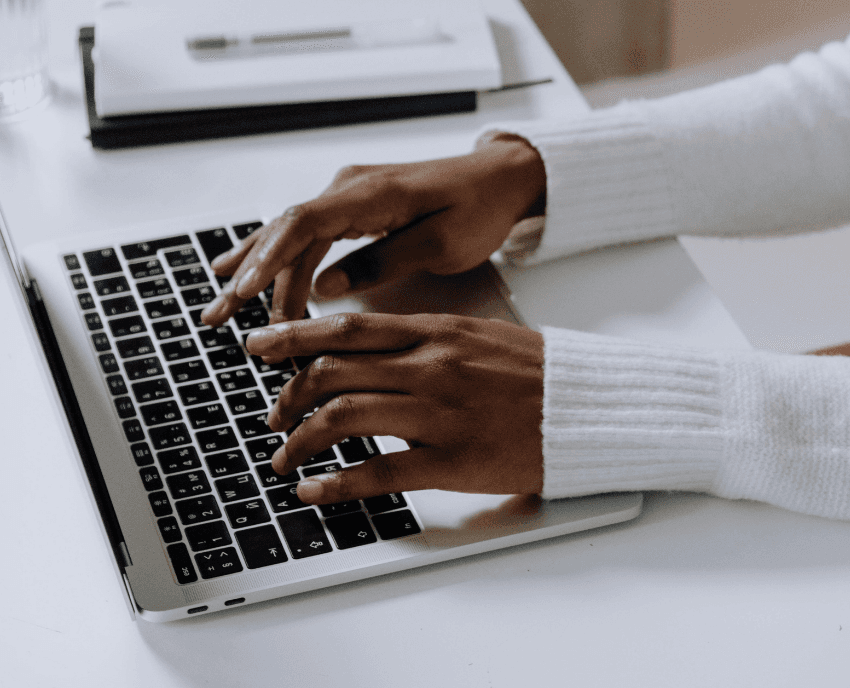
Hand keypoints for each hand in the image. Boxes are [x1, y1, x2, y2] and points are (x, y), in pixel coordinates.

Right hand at [200, 133, 544, 327]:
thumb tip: (325, 286)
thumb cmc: (479, 207)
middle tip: (219, 319)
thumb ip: (383, 261)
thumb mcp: (443, 242)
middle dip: (249, 279)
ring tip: (217, 309)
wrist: (499, 178)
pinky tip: (234, 270)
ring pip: (286, 235)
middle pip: (285, 233)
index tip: (244, 293)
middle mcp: (349, 188)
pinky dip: (269, 256)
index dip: (269, 260)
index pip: (304, 223)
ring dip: (252, 272)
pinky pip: (301, 233)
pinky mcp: (350, 207)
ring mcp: (346, 195)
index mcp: (371, 192)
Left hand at [243, 312, 544, 503]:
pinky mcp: (451, 461)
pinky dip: (335, 483)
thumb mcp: (478, 336)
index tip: (260, 345)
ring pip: (343, 418)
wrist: (590, 408)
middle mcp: (430, 367)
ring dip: (301, 441)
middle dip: (289, 395)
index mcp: (436, 332)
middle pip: (333, 371)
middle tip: (273, 415)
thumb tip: (376, 350)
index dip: (293, 336)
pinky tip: (314, 490)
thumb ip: (426, 340)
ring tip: (285, 457)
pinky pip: (377, 472)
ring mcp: (438, 413)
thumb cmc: (537, 375)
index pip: (347, 329)